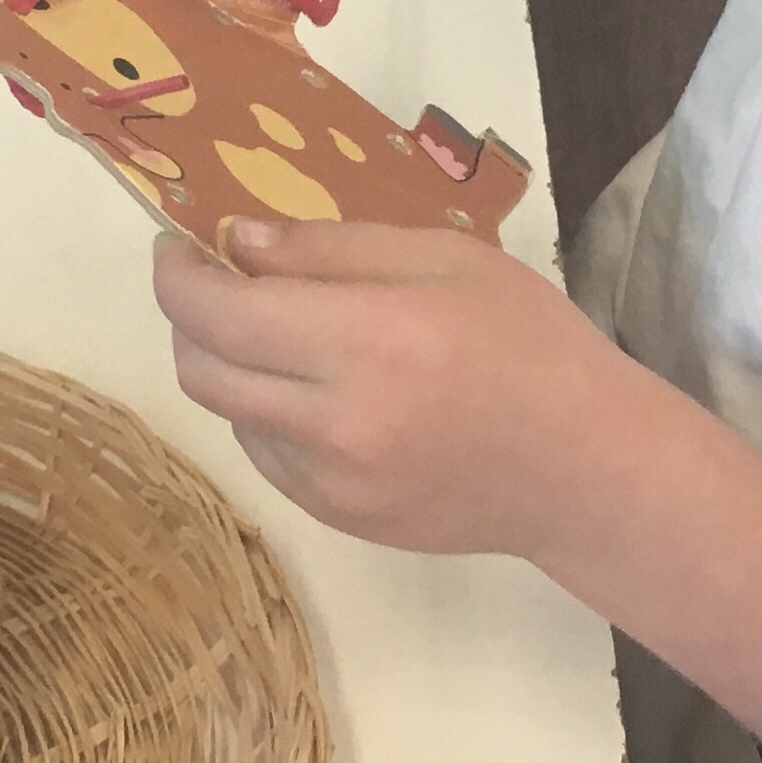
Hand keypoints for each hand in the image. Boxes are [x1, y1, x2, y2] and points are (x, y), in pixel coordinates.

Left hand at [150, 219, 669, 558]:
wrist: (584, 468)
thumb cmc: (530, 342)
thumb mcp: (444, 259)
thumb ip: (331, 248)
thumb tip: (238, 242)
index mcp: (366, 340)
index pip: (219, 312)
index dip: (177, 275)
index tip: (176, 247)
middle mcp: (334, 421)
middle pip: (200, 370)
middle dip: (189, 319)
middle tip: (214, 282)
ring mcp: (330, 482)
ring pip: (229, 414)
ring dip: (232, 367)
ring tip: (286, 336)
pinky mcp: (339, 520)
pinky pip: (270, 455)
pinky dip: (271, 415)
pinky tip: (325, 392)